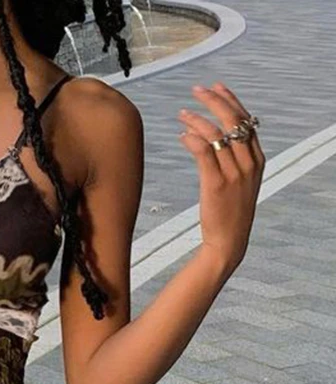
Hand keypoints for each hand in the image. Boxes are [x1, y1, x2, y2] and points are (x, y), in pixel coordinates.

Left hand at [178, 82, 264, 275]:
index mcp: (257, 159)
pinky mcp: (217, 183)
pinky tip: (182, 135)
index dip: (230, 101)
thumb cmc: (229, 211)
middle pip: (233, 120)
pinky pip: (204, 152)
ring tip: (181, 114)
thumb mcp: (239, 182)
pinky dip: (192, 139)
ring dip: (197, 119)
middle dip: (214, 100)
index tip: (216, 87)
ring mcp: (234, 173)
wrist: (228, 240)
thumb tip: (212, 137)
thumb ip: (233, 159)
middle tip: (196, 90)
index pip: (246, 120)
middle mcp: (249, 163)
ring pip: (216, 134)